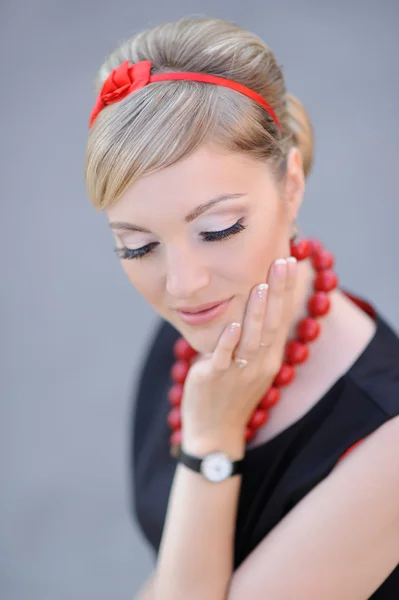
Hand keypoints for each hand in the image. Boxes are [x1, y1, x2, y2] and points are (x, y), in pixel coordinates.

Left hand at [181, 257, 296, 452]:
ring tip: (261, 284)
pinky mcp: (215, 379)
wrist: (214, 432)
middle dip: (279, 291)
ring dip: (258, 311)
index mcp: (269, 358)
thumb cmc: (229, 394)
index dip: (286, 290)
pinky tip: (233, 324)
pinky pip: (223, 358)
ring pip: (252, 338)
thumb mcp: (248, 366)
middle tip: (283, 261)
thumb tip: (250, 307)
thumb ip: (251, 339)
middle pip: (273, 323)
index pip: (282, 318)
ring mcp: (239, 372)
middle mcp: (260, 363)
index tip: (290, 262)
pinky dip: (229, 341)